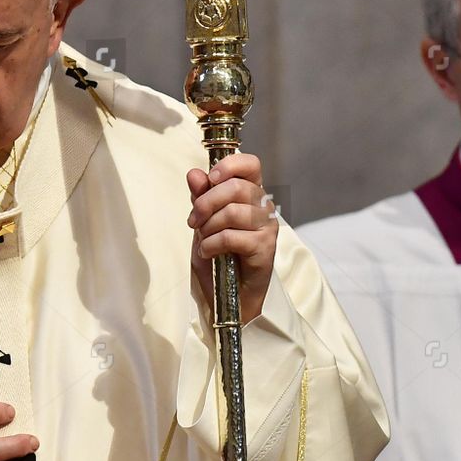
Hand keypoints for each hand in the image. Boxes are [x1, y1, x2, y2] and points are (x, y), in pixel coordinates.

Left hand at [186, 152, 278, 324]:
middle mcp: (264, 207)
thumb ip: (200, 197)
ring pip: (233, 212)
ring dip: (209, 227)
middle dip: (206, 202)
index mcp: (252, 194)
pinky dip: (212, 244)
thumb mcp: (203, 223)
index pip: (251, 164)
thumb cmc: (219, 256)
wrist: (229, 295)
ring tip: (203, 240)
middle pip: (236, 187)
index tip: (211, 178)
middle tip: (193, 221)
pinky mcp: (265, 249)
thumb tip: (194, 173)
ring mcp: (267, 228)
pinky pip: (232, 237)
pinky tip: (208, 252)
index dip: (230, 165)